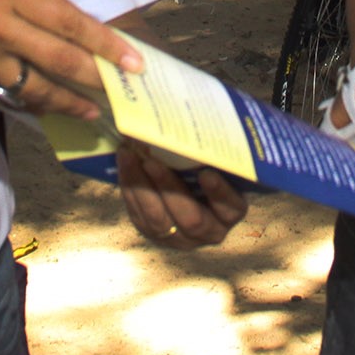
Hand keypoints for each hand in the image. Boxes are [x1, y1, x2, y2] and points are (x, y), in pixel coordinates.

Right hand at [0, 0, 145, 120]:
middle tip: (126, 90)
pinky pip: (5, 96)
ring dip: (70, 102)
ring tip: (95, 109)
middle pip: (59, 62)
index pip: (69, 23)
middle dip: (99, 79)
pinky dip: (31, 104)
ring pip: (35, 89)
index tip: (134, 60)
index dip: (106, 44)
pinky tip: (49, 106)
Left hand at [117, 148, 247, 247]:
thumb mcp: (216, 159)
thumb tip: (205, 116)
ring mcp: (180, 238)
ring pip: (158, 221)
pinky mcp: (154, 235)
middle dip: (168, 188)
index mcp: (230, 212)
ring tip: (129, 156)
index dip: (219, 193)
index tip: (206, 173)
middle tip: (152, 161)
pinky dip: (129, 189)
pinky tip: (124, 164)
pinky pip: (139, 217)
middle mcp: (208, 231)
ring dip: (141, 187)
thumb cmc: (208, 164)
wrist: (188, 184)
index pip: (230, 207)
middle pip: (191, 219)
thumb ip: (214, 148)